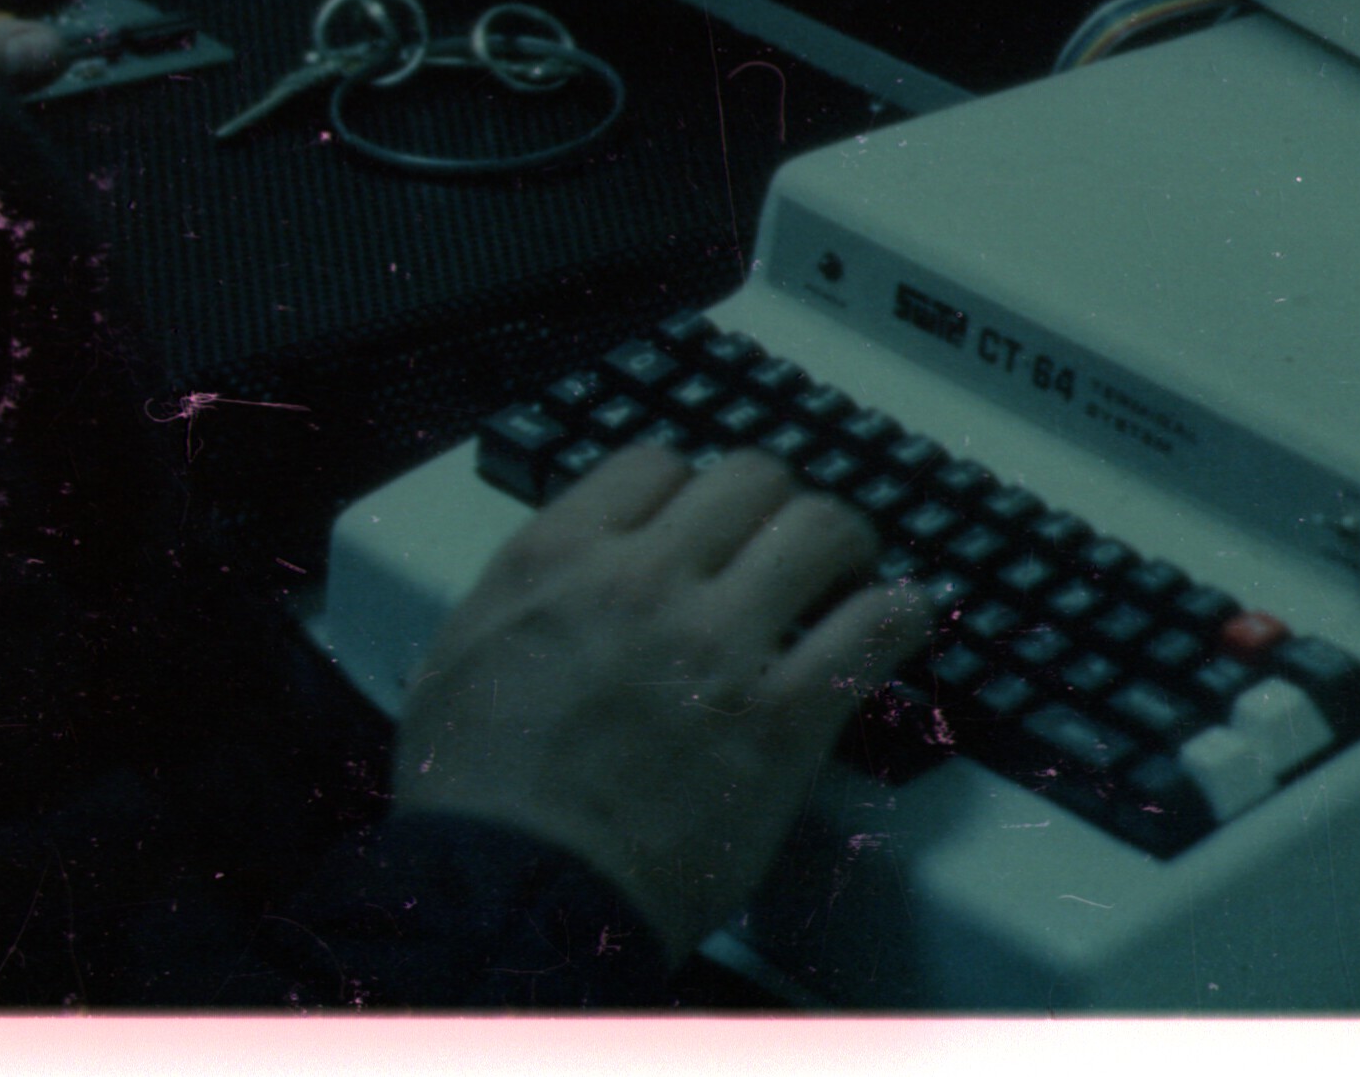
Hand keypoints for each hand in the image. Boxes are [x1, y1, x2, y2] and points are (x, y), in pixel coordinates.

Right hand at [394, 446, 933, 959]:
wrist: (512, 896)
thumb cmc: (475, 796)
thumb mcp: (461, 652)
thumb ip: (528, 591)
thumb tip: (570, 572)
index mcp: (560, 558)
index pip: (657, 463)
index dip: (692, 490)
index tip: (708, 523)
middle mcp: (645, 581)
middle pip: (752, 478)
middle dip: (774, 507)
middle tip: (786, 545)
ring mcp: (718, 645)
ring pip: (822, 529)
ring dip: (845, 545)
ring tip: (850, 574)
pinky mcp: (781, 719)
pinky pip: (872, 627)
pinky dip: (898, 614)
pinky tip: (897, 621)